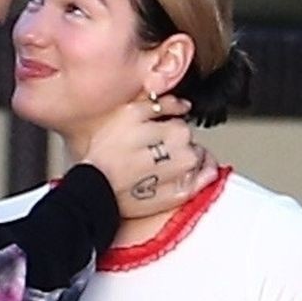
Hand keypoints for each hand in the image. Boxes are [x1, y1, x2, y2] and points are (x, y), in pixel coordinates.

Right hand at [79, 96, 216, 219]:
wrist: (97, 187)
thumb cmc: (108, 152)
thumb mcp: (129, 113)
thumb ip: (160, 104)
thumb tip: (183, 104)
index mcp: (178, 132)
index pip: (181, 122)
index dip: (165, 126)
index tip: (152, 134)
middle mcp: (187, 155)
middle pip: (189, 142)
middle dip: (175, 143)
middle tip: (152, 150)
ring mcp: (187, 178)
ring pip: (196, 159)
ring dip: (183, 159)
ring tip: (158, 165)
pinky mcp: (182, 196)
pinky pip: (203, 180)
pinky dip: (197, 174)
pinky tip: (179, 174)